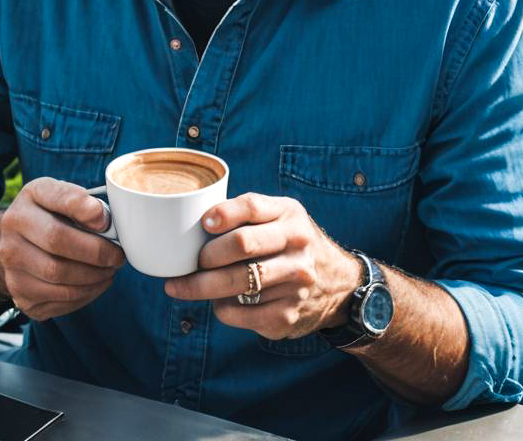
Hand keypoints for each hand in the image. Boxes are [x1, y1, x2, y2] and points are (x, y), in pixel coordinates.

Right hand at [0, 176, 125, 320]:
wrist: (19, 243)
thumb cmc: (50, 215)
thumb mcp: (62, 195)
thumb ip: (81, 200)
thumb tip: (102, 221)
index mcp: (29, 197)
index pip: (57, 198)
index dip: (83, 207)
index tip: (105, 220)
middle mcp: (12, 232)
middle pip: (57, 241)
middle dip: (97, 252)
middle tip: (117, 256)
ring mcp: (12, 268)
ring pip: (58, 276)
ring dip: (94, 276)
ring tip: (109, 270)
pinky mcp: (21, 296)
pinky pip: (59, 300)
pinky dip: (86, 294)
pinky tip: (95, 283)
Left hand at [163, 193, 360, 339]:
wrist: (339, 284)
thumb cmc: (292, 243)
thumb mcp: (282, 216)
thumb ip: (247, 213)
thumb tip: (197, 222)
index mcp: (290, 215)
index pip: (252, 206)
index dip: (223, 213)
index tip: (203, 223)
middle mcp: (297, 246)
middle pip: (241, 245)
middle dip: (205, 255)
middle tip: (188, 263)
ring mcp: (295, 282)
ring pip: (234, 284)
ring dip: (201, 287)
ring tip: (183, 286)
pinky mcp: (288, 314)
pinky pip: (239, 313)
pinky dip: (221, 309)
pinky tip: (218, 303)